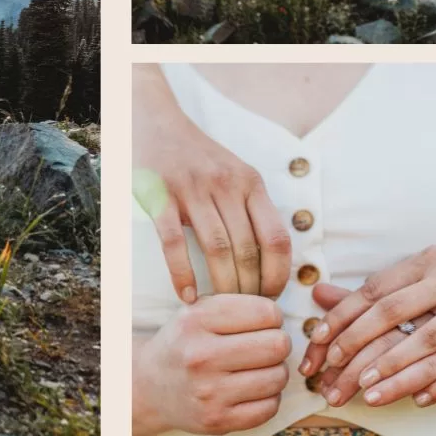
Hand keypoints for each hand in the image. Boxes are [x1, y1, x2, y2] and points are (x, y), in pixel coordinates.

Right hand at [133, 92, 290, 301]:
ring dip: (221, 287)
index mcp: (250, 181)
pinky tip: (188, 296)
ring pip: (216, 250)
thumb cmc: (201, 157)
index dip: (278, 275)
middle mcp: (225, 184)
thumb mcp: (236, 173)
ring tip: (221, 309)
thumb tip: (274, 261)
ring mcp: (192, 189)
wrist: (157, 122)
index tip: (272, 298)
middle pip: (246, 250)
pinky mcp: (161, 195)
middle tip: (244, 313)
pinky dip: (183, 274)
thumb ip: (254, 208)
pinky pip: (175, 243)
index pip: (276, 237)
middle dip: (249, 289)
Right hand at [134, 294, 290, 435]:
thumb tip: (280, 316)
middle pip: (276, 345)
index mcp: (197, 320)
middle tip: (269, 344)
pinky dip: (270, 396)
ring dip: (277, 370)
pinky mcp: (218, 421)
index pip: (264, 312)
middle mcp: (202, 356)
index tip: (266, 321)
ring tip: (263, 366)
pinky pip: (269, 408)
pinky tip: (256, 388)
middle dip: (280, 342)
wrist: (151, 386)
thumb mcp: (197, 311)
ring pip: (277, 377)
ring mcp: (210, 392)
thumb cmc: (184, 343)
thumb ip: (235, 306)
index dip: (273, 315)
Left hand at [301, 244, 435, 408]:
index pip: (375, 289)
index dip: (344, 315)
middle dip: (358, 342)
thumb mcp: (425, 269)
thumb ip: (378, 285)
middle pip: (393, 311)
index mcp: (426, 260)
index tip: (317, 340)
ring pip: (426, 340)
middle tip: (331, 368)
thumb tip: (318, 292)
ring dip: (395, 367)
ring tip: (368, 391)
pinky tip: (420, 400)